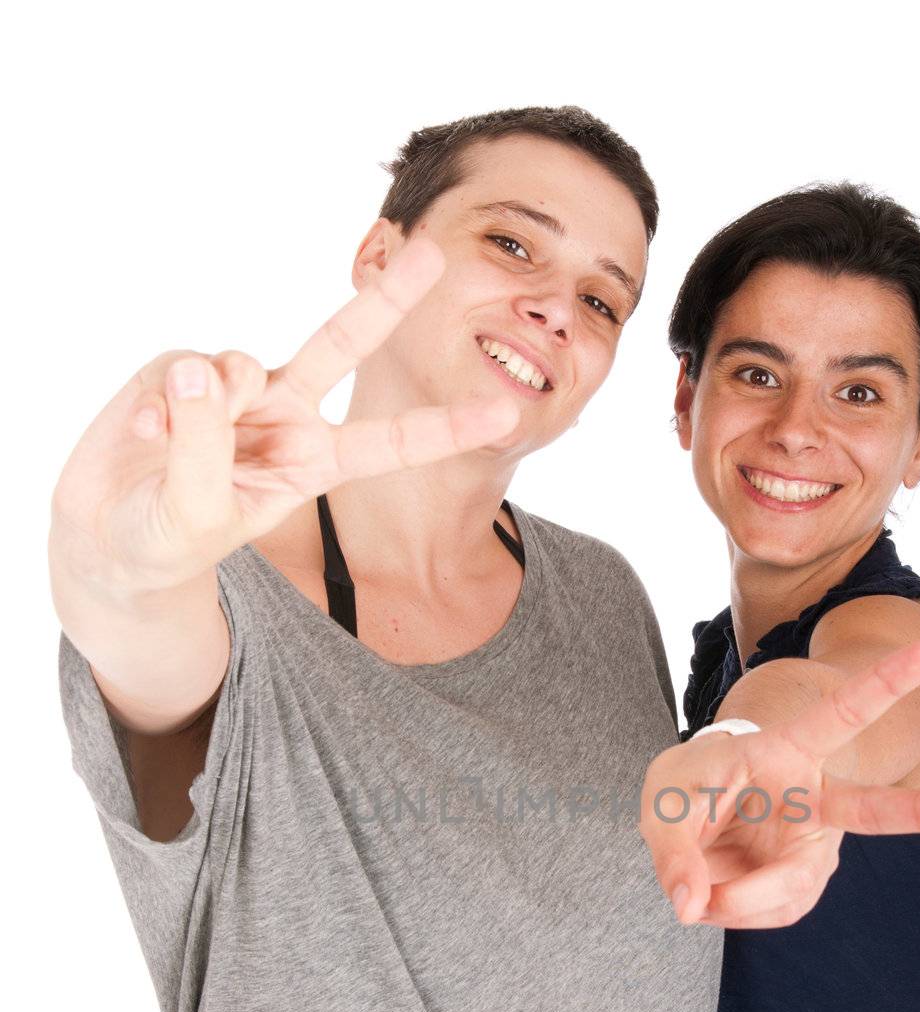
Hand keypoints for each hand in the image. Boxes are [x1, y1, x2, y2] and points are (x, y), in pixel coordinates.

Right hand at [49, 237, 519, 594]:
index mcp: (312, 463)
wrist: (106, 532)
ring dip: (208, 407)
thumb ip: (204, 445)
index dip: (444, 428)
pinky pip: (182, 368)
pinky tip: (144, 435)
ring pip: (241, 363)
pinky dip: (162, 404)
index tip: (504, 413)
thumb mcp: (197, 513)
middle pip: (343, 345)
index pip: (389, 443)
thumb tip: (203, 368)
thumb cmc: (167, 538)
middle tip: (434, 255)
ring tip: (168, 447)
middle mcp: (284, 415)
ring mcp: (235, 389)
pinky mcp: (181, 370)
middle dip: (387, 300)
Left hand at [639, 640, 919, 928]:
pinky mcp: (804, 882)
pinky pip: (773, 912)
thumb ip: (672, 852)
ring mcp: (814, 845)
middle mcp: (814, 798)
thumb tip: (695, 906)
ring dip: (738, 900)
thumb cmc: (685, 788)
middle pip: (874, 811)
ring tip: (696, 890)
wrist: (692, 819)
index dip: (882, 683)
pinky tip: (717, 893)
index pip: (839, 714)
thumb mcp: (662, 803)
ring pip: (794, 889)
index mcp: (786, 750)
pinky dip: (733, 911)